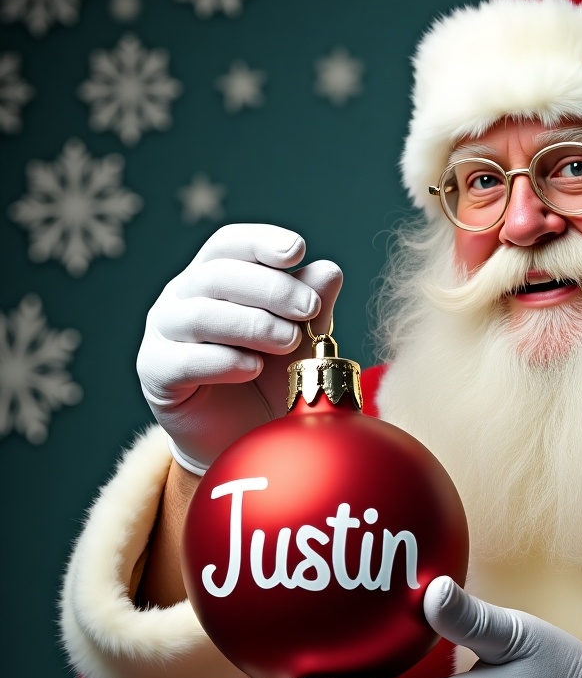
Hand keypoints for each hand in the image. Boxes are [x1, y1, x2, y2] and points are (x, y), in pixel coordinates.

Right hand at [137, 223, 342, 473]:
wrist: (245, 436)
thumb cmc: (271, 379)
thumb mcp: (301, 340)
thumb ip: (313, 306)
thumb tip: (330, 270)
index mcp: (214, 277)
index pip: (230, 244)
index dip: (261, 242)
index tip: (298, 250)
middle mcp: (182, 297)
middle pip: (218, 275)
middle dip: (270, 288)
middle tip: (310, 308)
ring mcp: (164, 333)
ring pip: (199, 315)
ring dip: (250, 323)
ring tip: (289, 340)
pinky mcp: (155, 372)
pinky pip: (182, 360)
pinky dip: (221, 361)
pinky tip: (252, 368)